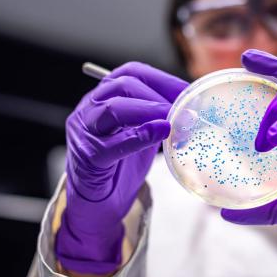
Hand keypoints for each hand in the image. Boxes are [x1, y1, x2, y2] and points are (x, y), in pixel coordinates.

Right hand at [55, 62, 187, 273]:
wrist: (96, 203)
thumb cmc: (118, 167)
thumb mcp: (140, 134)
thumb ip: (157, 119)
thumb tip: (192, 109)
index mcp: (101, 98)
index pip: (130, 73)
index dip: (161, 79)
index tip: (188, 91)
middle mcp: (88, 110)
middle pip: (121, 86)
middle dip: (157, 94)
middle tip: (184, 107)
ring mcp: (84, 133)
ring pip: (113, 108)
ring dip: (148, 110)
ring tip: (172, 119)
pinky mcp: (88, 157)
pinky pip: (113, 143)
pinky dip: (139, 136)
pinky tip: (160, 132)